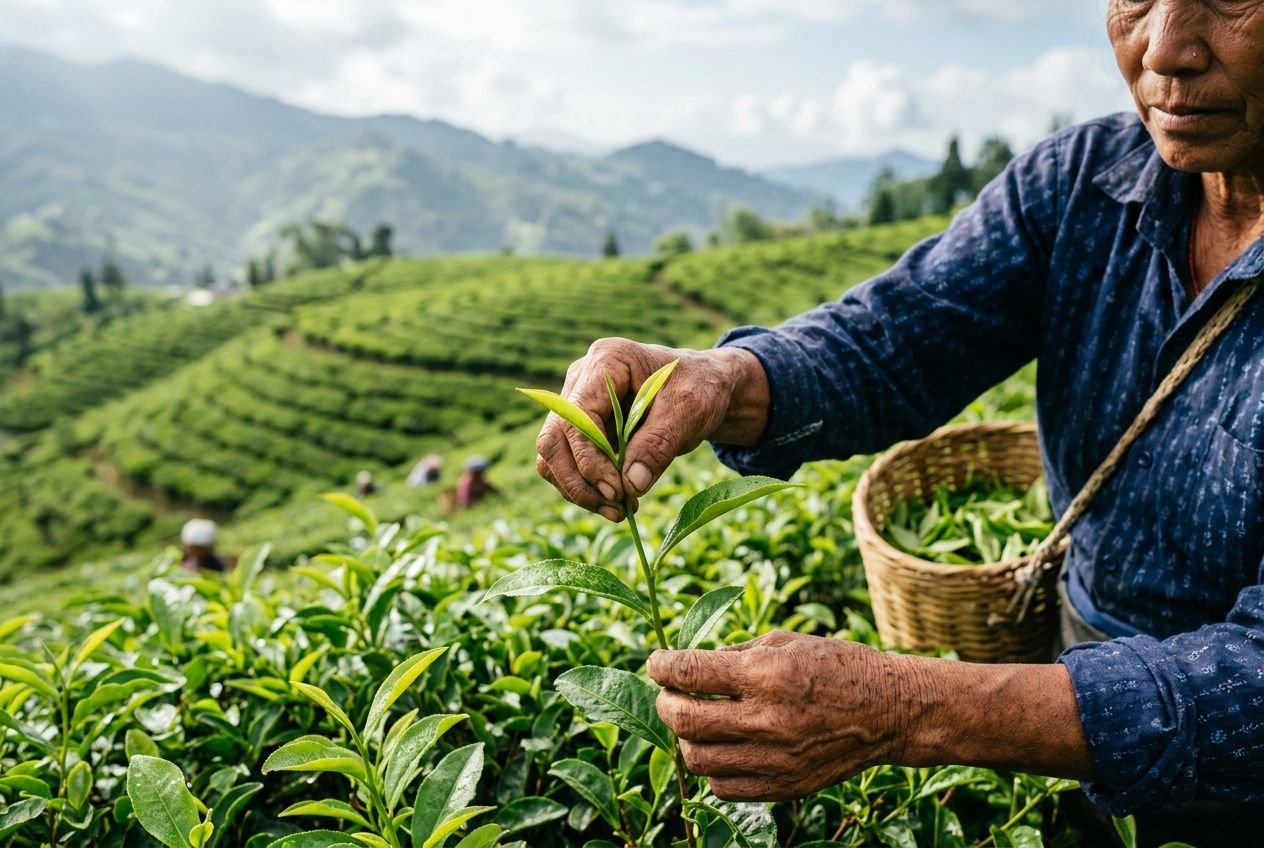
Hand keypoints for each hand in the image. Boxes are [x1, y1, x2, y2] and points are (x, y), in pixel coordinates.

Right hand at [535, 338, 768, 520]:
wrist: (705, 388)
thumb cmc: (700, 389)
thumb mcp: (689, 411)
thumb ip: (659, 445)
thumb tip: (630, 485)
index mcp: (607, 361)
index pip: (577, 417)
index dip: (589, 459)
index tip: (616, 491)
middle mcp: (581, 380)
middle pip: (553, 438)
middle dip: (579, 481)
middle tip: (615, 508)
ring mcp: (577, 403)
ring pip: (553, 455)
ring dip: (578, 490)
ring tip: (618, 511)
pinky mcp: (581, 428)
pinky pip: (566, 463)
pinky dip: (585, 488)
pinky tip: (617, 501)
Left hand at [647, 631, 912, 800]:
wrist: (889, 711)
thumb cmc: (837, 666)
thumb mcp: (785, 642)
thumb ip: (734, 653)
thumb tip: (687, 666)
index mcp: (767, 673)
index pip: (689, 673)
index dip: (662, 666)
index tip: (657, 662)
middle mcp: (767, 719)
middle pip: (683, 720)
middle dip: (665, 703)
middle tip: (670, 693)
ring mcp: (775, 758)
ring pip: (696, 758)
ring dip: (686, 737)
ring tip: (696, 721)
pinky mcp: (783, 786)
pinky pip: (722, 787)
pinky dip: (712, 767)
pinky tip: (722, 747)